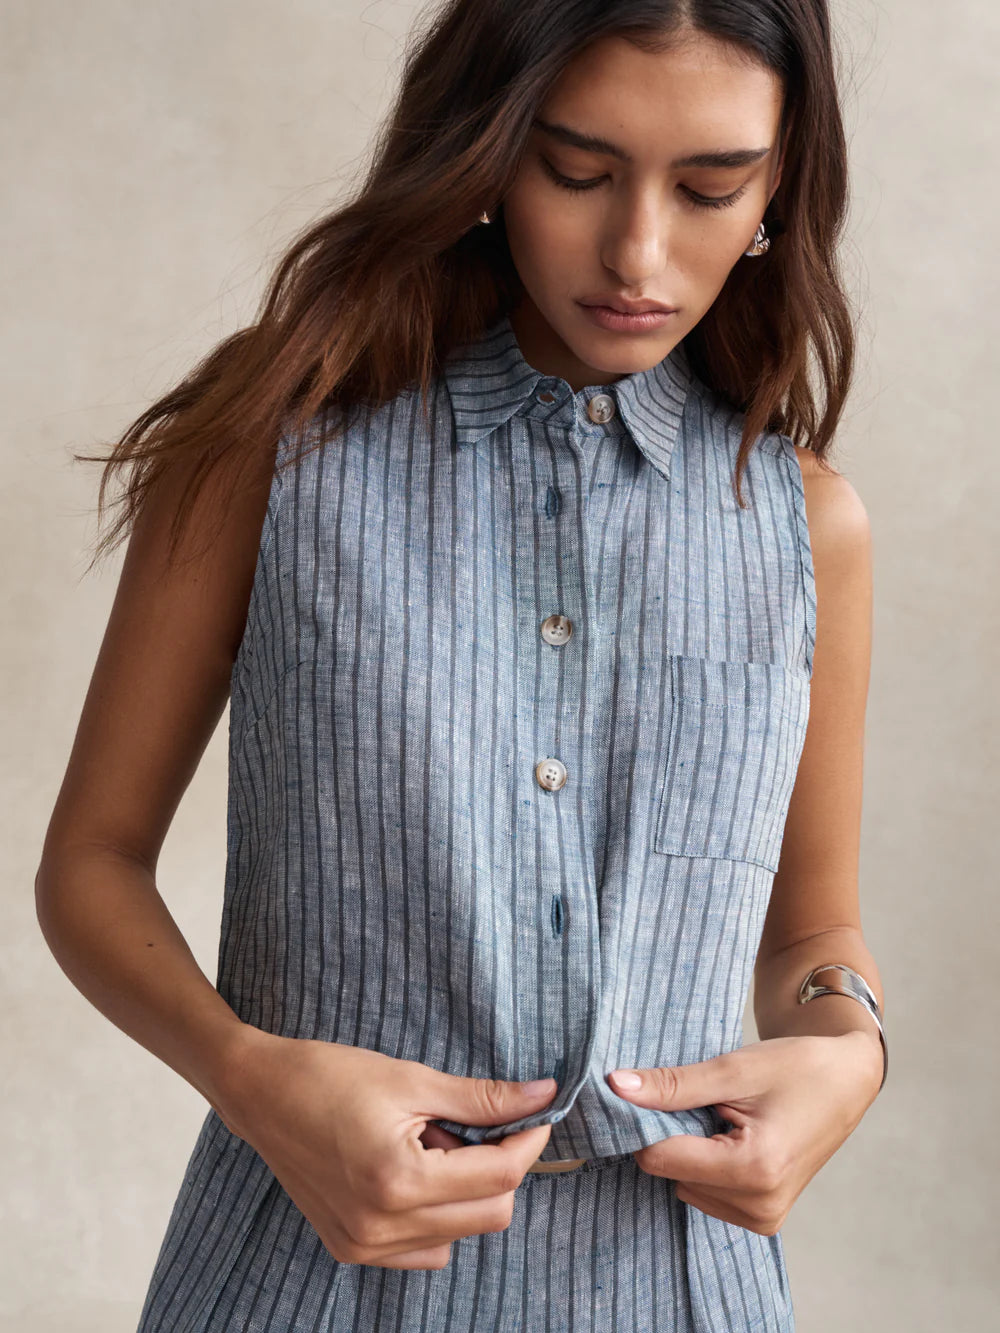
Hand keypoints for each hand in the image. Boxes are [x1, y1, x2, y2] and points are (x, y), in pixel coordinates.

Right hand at [214, 1028, 556, 1269]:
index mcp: (398, 1181)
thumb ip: (483, 1098)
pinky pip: (426, 1249)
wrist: (260, 1093)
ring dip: (465, 1191)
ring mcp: (365, 1246)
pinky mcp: (352, 1251)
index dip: (529, 1141)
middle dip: (500, 1166)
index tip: (537, 1112)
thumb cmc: (330, 1076)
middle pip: (490, 1214)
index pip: (499, 1176)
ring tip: (429, 1143)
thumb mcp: (412, 1079)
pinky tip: (413, 1171)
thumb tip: (542, 1096)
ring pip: (460, 1234)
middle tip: (477, 1123)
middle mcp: (381, 1227)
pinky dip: (437, 1215)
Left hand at [606, 1030, 883, 1233]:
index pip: (660, 1157)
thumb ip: (672, 1085)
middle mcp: (760, 1205)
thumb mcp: (733, 1069)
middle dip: (674, 1135)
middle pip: (671, 1172)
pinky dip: (708, 1165)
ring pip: (685, 1184)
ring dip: (692, 1150)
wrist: (847, 1080)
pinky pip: (706, 1193)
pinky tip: (735, 1137)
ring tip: (729, 1118)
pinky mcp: (764, 1218)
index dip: (645, 1123)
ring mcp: (764, 1218)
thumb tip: (616, 1087)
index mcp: (754, 1169)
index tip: (653, 1092)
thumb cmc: (798, 1068)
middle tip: (708, 1100)